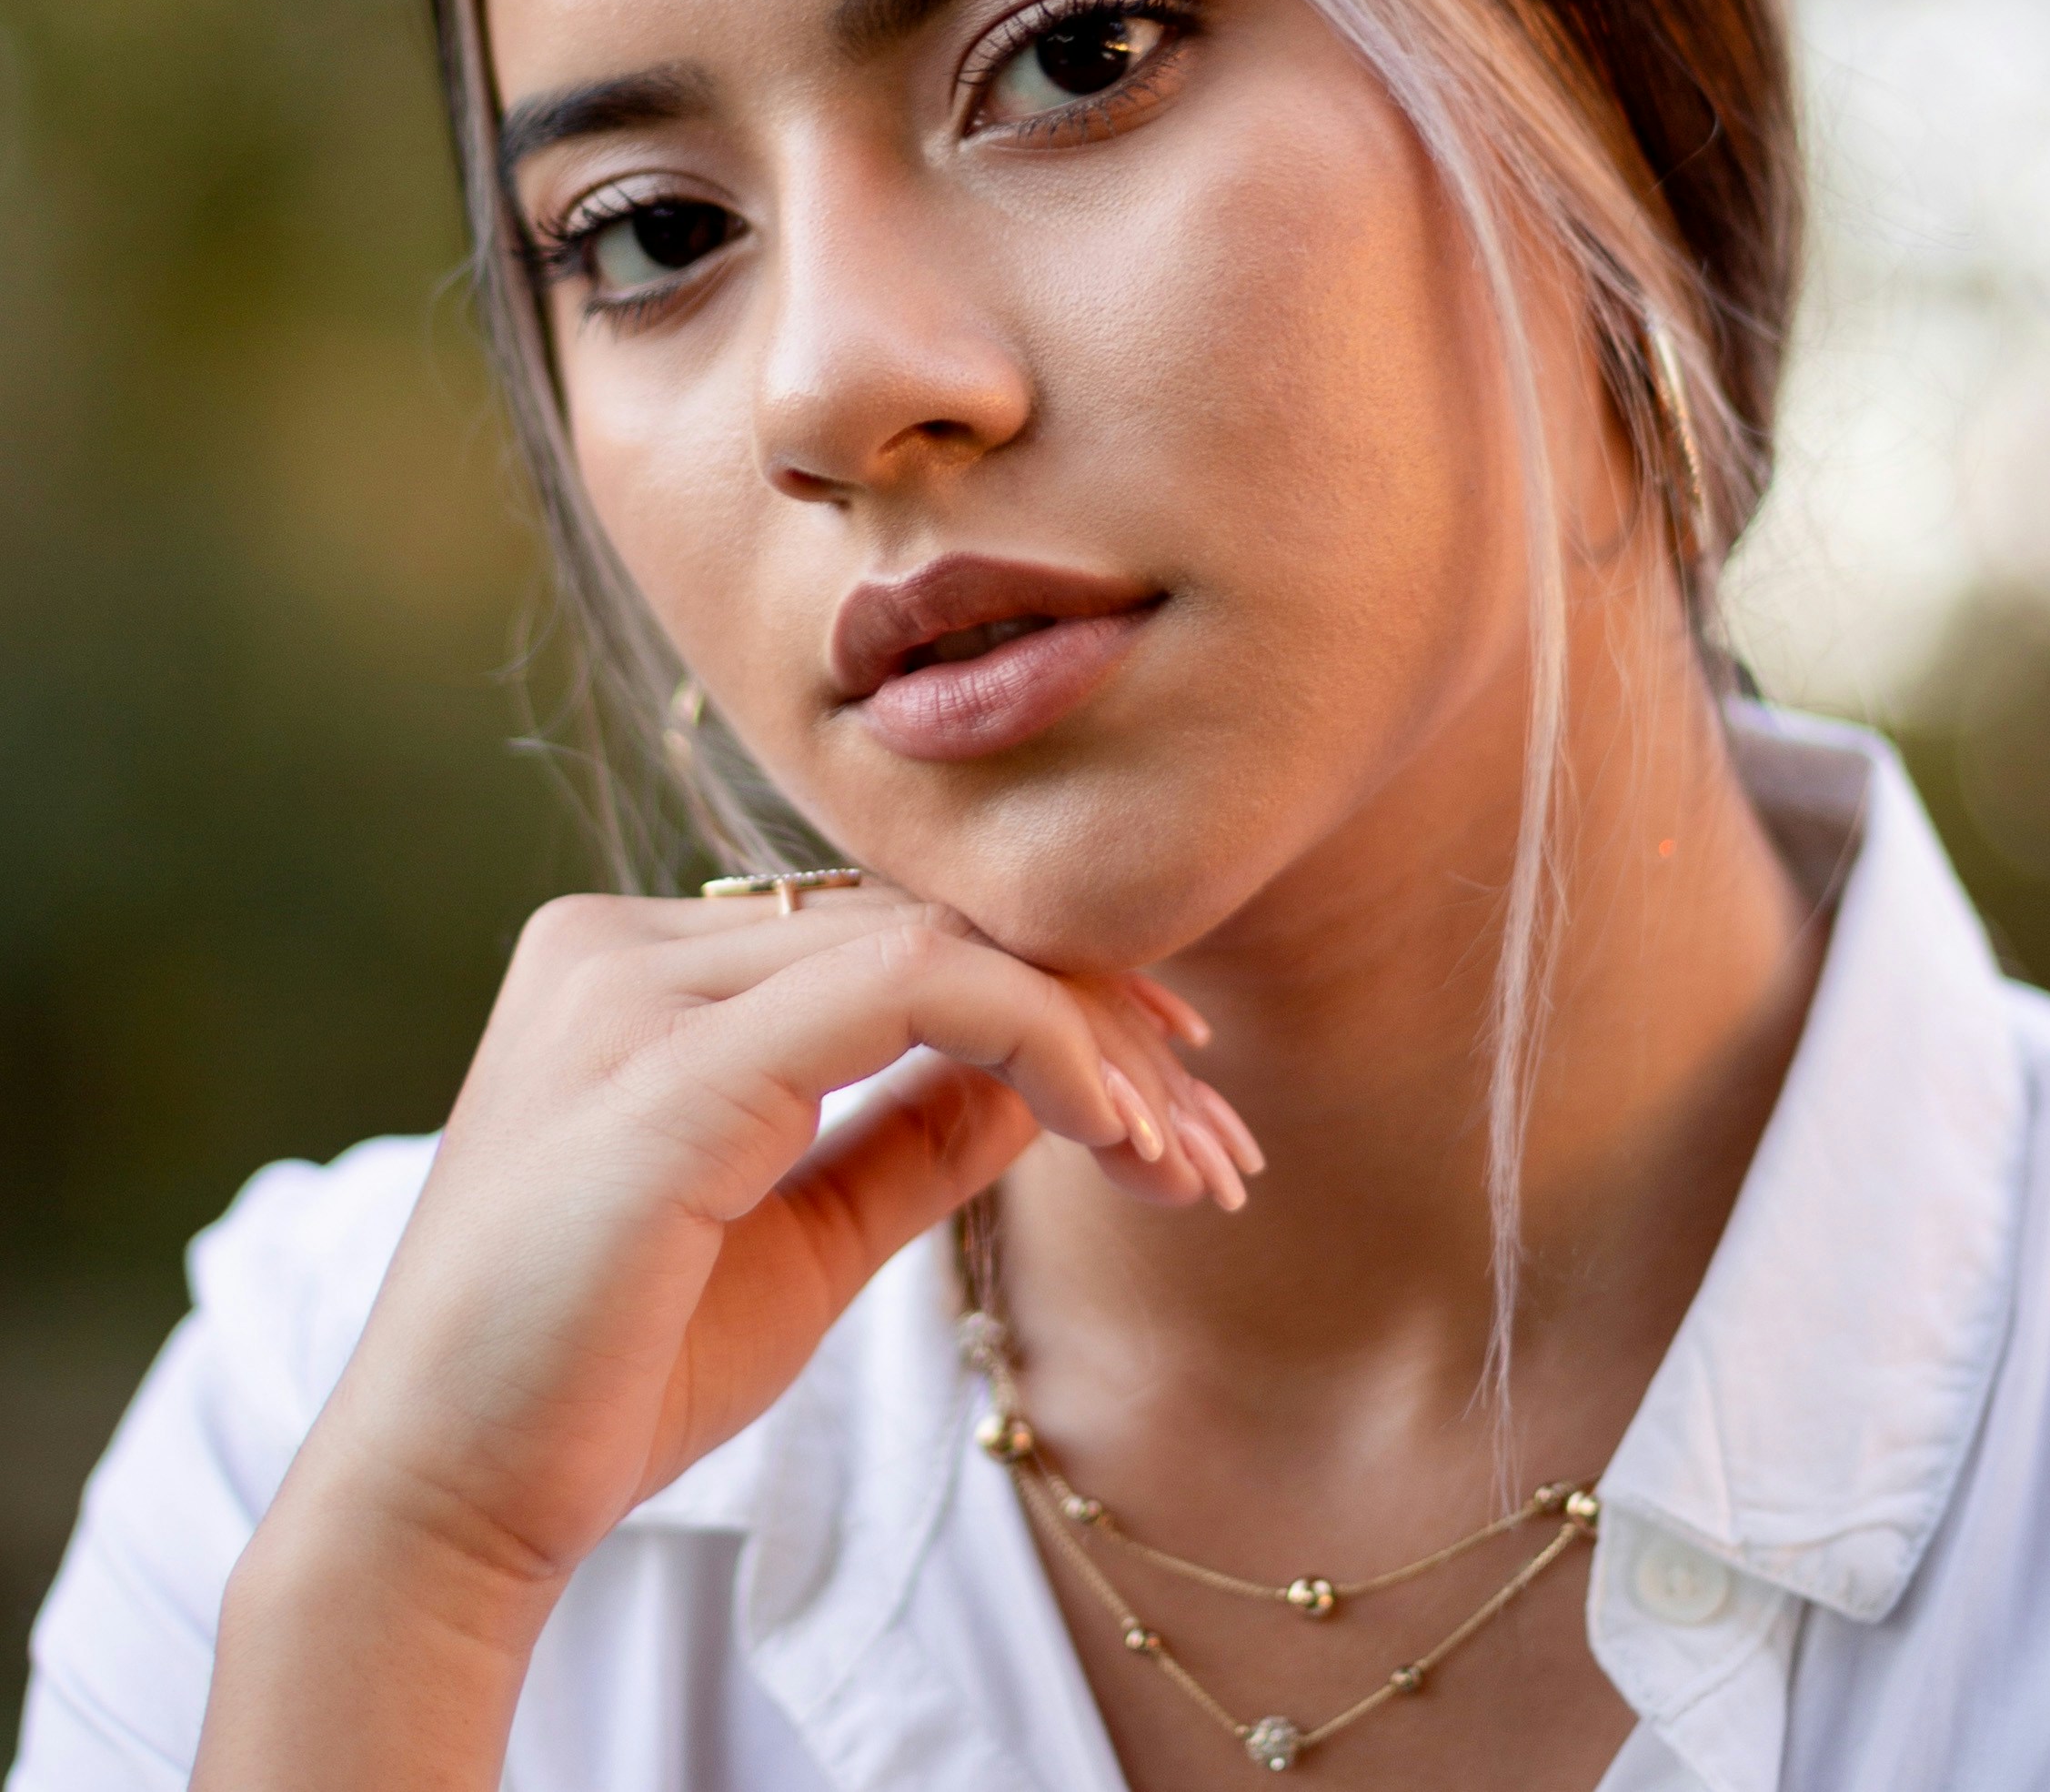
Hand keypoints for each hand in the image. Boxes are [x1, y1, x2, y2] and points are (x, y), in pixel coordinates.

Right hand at [194, 883, 1259, 1788]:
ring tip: (1194, 1159)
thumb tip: (1066, 1070)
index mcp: (627, 963)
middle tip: (1217, 1142)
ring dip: (1093, 1046)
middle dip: (1097, 1025)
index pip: (879, 934)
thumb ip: (919, 1129)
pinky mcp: (667, 1062)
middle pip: (917, 929)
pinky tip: (1120, 1128)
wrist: (445, 1507)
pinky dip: (1038, 1042)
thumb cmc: (611, 1376)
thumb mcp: (807, 1232)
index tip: (1172, 1095)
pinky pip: (908, 989)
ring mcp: (629, 985)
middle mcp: (617, 940)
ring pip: (931, 945)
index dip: (1044, 996)